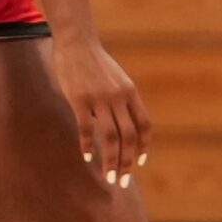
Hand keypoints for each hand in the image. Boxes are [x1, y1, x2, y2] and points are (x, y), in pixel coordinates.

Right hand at [49, 32, 149, 186]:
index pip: (144, 125)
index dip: (145, 146)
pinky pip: (87, 128)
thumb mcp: (116, 79)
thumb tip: (123, 125)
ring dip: (111, 160)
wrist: (76, 41)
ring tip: (109, 176)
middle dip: (128, 161)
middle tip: (123, 180)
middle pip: (128, 136)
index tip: (141, 163)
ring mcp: (100, 98)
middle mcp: (119, 97)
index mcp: (131, 92)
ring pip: (110, 137)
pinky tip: (87, 157)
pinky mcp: (80, 99)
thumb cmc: (95, 63)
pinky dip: (88, 145)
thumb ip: (122, 100)